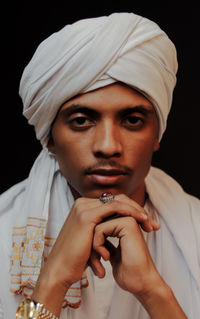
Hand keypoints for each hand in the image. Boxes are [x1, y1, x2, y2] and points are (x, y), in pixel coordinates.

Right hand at [32, 194, 158, 315]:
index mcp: (84, 208)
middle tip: (152, 224)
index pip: (113, 203)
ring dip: (136, 211)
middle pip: (117, 200)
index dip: (131, 211)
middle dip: (137, 210)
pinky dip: (130, 212)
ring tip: (149, 224)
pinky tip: (140, 221)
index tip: (147, 224)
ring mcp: (83, 207)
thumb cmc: (76, 260)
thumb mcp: (91, 241)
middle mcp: (83, 204)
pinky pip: (114, 207)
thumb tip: (116, 231)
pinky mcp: (86, 215)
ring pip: (118, 201)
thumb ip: (102, 232)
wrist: (60, 270)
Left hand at [90, 213, 187, 318]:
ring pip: (96, 227)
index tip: (96, 263)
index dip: (93, 244)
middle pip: (96, 226)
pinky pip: (100, 229)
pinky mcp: (127, 224)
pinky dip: (98, 245)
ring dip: (94, 248)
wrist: (142, 283)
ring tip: (99, 264)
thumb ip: (105, 243)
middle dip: (92, 246)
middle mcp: (127, 220)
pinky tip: (107, 257)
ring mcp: (128, 220)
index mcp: (125, 227)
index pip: (98, 227)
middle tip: (96, 266)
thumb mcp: (112, 254)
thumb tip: (91, 237)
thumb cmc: (129, 273)